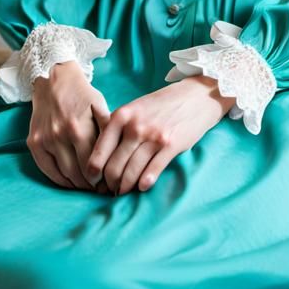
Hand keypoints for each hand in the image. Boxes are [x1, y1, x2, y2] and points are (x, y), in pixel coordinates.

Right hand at [28, 60, 112, 192]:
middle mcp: (61, 136)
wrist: (53, 78)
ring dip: (76, 185)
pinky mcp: (33, 143)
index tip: (109, 184)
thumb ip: (109, 128)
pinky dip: (59, 180)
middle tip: (100, 189)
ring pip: (63, 175)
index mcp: (80, 128)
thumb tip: (120, 152)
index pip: (93, 165)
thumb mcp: (100, 105)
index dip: (102, 179)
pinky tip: (70, 182)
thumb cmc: (81, 93)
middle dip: (91, 186)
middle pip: (78, 174)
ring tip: (87, 187)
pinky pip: (47, 170)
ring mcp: (45, 140)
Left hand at [85, 75, 236, 196]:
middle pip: (113, 168)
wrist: (195, 96)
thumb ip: (118, 128)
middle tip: (111, 191)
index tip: (94, 182)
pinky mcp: (170, 146)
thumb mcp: (135, 109)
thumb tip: (101, 158)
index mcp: (121, 116)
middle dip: (110, 185)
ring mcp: (152, 136)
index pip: (98, 152)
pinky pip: (151, 173)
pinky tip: (142, 186)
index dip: (93, 173)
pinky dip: (144, 184)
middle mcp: (134, 126)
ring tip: (124, 192)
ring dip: (125, 188)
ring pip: (130, 173)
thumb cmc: (162, 105)